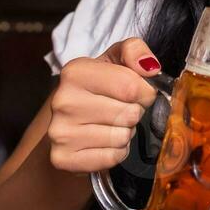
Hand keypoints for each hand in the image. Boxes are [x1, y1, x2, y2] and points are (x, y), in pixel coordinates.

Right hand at [47, 38, 162, 173]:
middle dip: (134, 113)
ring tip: (111, 125)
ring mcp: (60, 132)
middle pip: (128, 113)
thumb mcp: (114, 60)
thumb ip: (134, 51)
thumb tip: (150, 66)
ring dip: (125, 133)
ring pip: (121, 137)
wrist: (65, 122)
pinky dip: (116, 152)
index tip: (139, 94)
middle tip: (121, 110)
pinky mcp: (63, 158)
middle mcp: (63, 101)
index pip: (130, 85)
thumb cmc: (97, 89)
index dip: (144, 92)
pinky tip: (104, 142)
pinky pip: (112, 158)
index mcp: (75, 72)